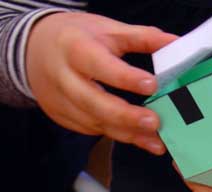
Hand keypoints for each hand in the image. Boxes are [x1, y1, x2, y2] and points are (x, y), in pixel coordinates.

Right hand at [26, 12, 177, 154]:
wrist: (34, 50)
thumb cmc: (77, 38)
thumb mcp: (107, 30)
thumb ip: (142, 38)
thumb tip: (175, 43)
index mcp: (74, 48)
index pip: (99, 65)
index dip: (124, 77)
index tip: (151, 85)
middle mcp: (64, 77)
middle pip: (93, 102)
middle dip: (126, 115)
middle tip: (155, 122)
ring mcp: (61, 101)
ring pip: (96, 122)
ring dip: (129, 133)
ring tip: (157, 141)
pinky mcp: (64, 118)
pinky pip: (94, 130)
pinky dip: (119, 135)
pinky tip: (142, 139)